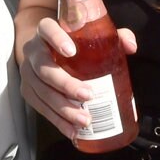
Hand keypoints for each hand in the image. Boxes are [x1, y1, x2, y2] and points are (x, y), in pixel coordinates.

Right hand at [21, 17, 137, 138]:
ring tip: (84, 119)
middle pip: (44, 68)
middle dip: (65, 84)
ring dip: (63, 108)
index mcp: (46, 30)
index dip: (56, 39)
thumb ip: (114, 36)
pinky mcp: (28, 91)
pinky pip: (41, 108)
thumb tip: (131, 47)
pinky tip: (72, 130)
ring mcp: (28, 73)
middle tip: (87, 95)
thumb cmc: (74, 40)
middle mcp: (33, 51)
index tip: (71, 51)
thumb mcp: (92, 34)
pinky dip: (57, 120)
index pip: (47, 29)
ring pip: (42, 92)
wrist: (45, 48)